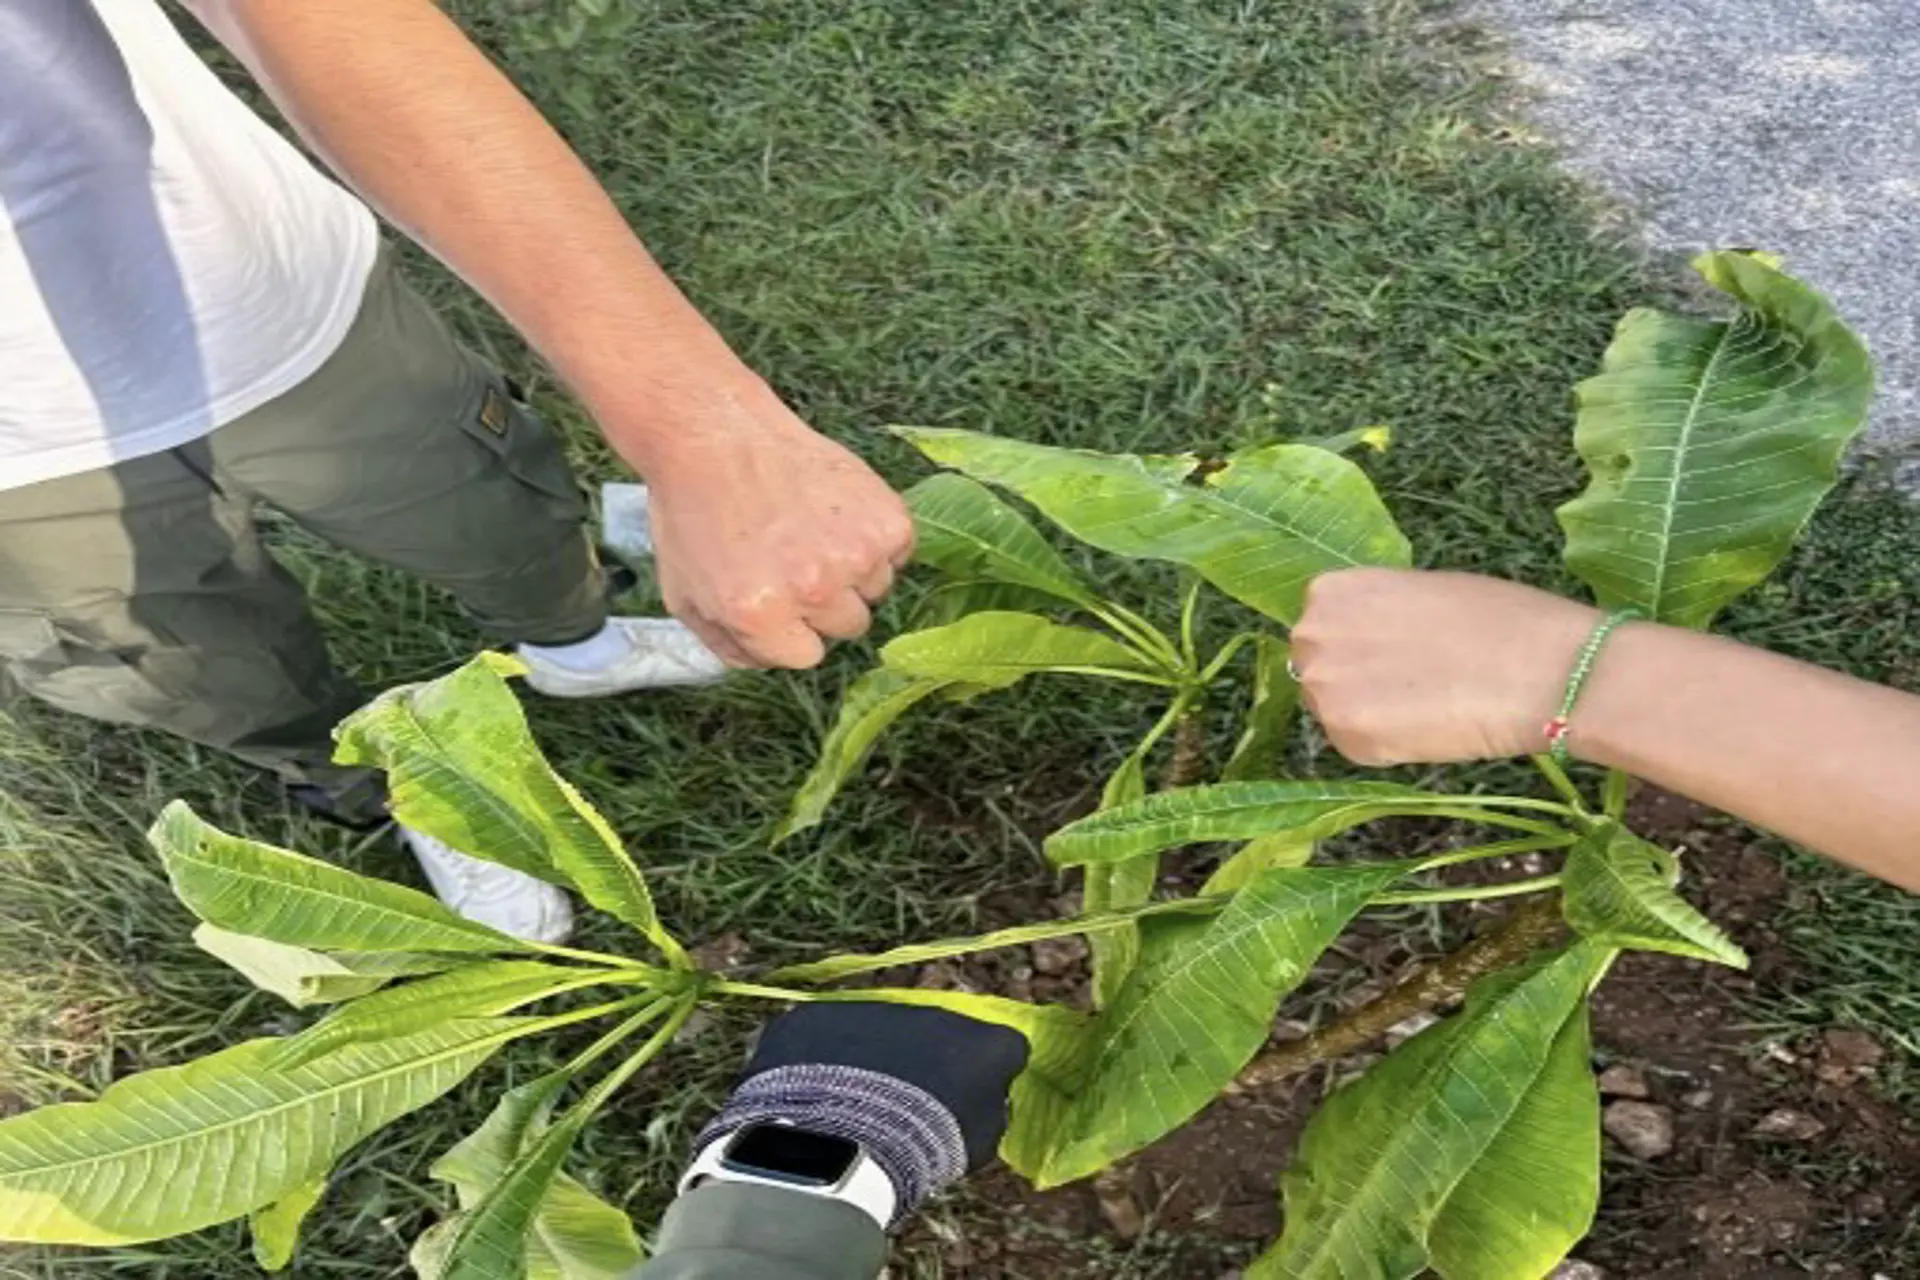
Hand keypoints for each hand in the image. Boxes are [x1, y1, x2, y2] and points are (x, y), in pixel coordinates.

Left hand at [636, 390, 913, 668]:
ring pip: (876, 586)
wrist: (715, 434)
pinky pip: (900, 549)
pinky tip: (839, 510)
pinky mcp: (887, 518)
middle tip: (797, 556)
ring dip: (854, 565)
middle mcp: (813, 589)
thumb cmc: (694, 510)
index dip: (792, 625)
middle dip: (825, 599)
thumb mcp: (684, 595)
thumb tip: (767, 662)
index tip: (780, 593)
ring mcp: (855, 552)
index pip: (808, 657)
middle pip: (850, 625)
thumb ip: (729, 646)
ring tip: (815, 525)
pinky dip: (878, 533)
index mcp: (762, 616)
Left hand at [690, 1002, 1029, 1221]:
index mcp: (981, 1041)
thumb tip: (983, 1098)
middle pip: (935, 1030)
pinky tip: (812, 1094)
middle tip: (903, 1102)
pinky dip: (821, 1056)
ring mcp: (871, 1007)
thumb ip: (988, 1110)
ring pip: (877, 1027)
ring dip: (871, 1055)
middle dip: (923, 1058)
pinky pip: (825, 1031)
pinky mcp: (818, 1013)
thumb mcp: (978, 1143)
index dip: (986, 1071)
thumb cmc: (923, 1148)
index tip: (970, 1095)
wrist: (844, 1139)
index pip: (1001, 1046)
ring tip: (851, 1103)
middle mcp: (931, 1011)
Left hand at [1291, 568, 1602, 764]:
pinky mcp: (1348, 739)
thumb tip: (1368, 636)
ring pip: (1334, 710)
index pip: (1322, 624)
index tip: (1393, 650)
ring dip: (1368, 712)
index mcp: (1331, 591)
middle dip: (1354, 678)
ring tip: (1425, 704)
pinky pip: (1356, 746)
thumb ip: (1378, 611)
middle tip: (1409, 684)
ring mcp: (1325, 690)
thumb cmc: (1499, 619)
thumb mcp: (1421, 590)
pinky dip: (1386, 745)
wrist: (1540, 669)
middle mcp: (1313, 637)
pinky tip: (1428, 728)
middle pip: (1316, 667)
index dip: (1359, 641)